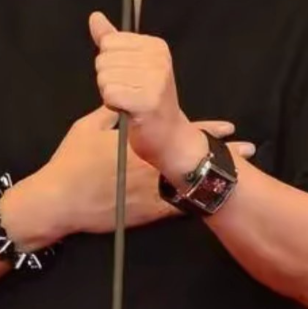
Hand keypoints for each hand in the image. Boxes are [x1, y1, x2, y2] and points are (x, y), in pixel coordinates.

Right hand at [38, 105, 241, 236]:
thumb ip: (110, 110)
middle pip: (193, 158)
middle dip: (220, 154)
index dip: (206, 129)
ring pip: (192, 184)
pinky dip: (196, 204)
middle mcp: (152, 165)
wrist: (59, 201)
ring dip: (214, 179)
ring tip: (241, 179)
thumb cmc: (71, 161)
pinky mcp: (146, 214)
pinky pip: (177, 210)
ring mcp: (152, 192)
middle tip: (248, 149)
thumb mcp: (89, 126)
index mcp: (141, 141)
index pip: (180, 131)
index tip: (228, 125)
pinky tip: (215, 204)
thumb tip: (120, 94)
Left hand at [89, 11, 198, 168]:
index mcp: (156, 45)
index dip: (111, 63)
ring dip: (110, 94)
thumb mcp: (133, 64)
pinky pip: (109, 94)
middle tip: (129, 92)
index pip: (109, 42)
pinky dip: (113, 105)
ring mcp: (155, 80)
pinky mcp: (147, 101)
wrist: (170, 136)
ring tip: (129, 101)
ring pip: (104, 78)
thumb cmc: (148, 99)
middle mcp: (158, 59)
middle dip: (109, 79)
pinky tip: (128, 110)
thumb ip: (112, 39)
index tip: (129, 76)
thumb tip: (95, 17)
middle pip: (104, 60)